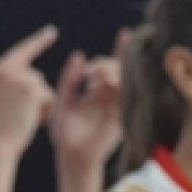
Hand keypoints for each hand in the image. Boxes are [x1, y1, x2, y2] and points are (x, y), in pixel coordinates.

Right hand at [0, 26, 58, 156]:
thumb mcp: (0, 98)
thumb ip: (12, 81)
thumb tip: (33, 73)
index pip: (22, 51)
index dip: (38, 41)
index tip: (52, 31)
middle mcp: (8, 69)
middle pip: (36, 76)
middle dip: (36, 97)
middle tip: (20, 115)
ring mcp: (21, 77)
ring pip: (44, 88)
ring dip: (40, 105)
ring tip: (24, 118)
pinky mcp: (33, 89)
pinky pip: (49, 97)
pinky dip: (45, 111)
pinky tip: (32, 120)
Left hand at [50, 29, 127, 173]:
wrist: (71, 157)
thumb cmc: (65, 133)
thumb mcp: (64, 101)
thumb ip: (70, 79)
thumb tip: (79, 55)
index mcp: (97, 92)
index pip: (110, 66)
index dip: (120, 49)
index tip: (126, 33)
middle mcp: (110, 97)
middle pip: (119, 70)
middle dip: (106, 64)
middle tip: (91, 72)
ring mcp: (117, 107)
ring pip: (124, 81)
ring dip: (112, 73)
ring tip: (96, 78)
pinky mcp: (121, 117)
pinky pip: (126, 96)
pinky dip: (119, 85)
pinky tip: (107, 82)